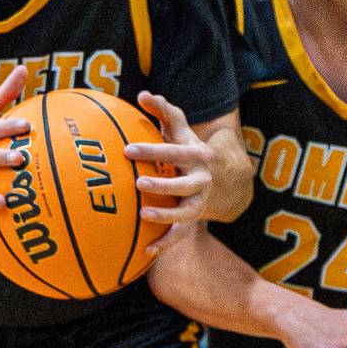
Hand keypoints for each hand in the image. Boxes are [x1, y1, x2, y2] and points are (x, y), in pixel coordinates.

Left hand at [124, 92, 213, 241]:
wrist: (218, 175)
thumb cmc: (187, 147)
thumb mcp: (179, 127)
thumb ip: (163, 110)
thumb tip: (142, 95)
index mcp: (196, 155)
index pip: (173, 152)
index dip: (152, 151)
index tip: (128, 150)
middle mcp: (201, 179)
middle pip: (184, 183)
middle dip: (162, 184)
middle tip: (138, 182)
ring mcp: (199, 201)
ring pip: (185, 212)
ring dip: (166, 214)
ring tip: (143, 214)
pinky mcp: (194, 219)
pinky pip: (180, 234)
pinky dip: (165, 244)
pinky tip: (146, 252)